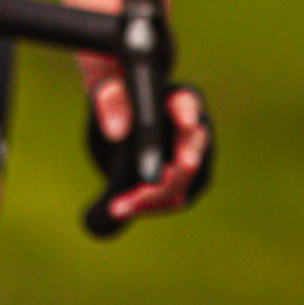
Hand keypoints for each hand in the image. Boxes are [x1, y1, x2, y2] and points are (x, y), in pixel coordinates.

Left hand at [85, 74, 212, 223]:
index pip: (186, 104)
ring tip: (120, 205)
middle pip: (191, 149)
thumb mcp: (108, 96)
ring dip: (155, 195)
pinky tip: (120, 208)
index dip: (187, 114)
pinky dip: (147, 205)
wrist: (121, 132)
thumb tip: (117, 131)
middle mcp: (194, 131)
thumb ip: (110, 104)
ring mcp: (193, 161)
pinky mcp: (184, 186)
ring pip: (183, 182)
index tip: (187, 124)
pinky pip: (171, 199)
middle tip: (165, 175)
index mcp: (178, 99)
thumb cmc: (119, 105)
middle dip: (182, 165)